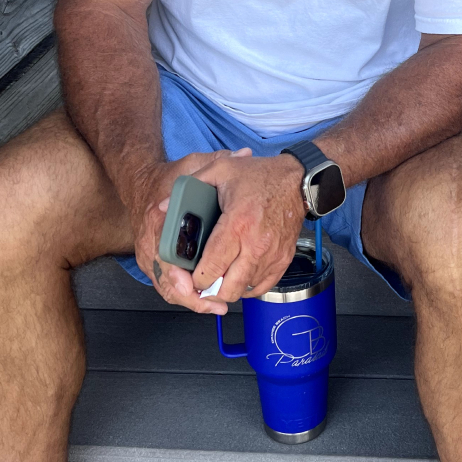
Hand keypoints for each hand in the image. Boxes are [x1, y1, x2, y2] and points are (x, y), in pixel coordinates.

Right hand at [130, 150, 240, 314]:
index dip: (182, 275)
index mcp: (158, 221)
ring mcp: (149, 255)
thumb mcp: (191, 164)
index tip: (199, 285)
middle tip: (216, 304)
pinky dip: (185, 296)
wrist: (140, 183)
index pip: (167, 255)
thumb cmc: (166, 178)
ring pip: (167, 288)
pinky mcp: (153, 262)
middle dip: (191, 297)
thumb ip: (217, 161)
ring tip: (215, 307)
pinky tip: (204, 301)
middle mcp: (150, 242)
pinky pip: (167, 286)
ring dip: (190, 301)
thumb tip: (242, 156)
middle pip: (167, 281)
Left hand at [188, 149, 305, 301]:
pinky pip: (263, 287)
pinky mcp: (284, 259)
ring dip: (230, 288)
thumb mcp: (221, 170)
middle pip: (229, 288)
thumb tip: (164, 205)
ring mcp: (272, 255)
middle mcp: (256, 245)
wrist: (297, 181)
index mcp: (237, 225)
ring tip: (221, 278)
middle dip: (211, 290)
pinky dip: (249, 287)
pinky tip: (240, 277)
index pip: (212, 267)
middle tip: (204, 282)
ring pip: (246, 290)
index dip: (197, 279)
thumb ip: (191, 186)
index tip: (191, 277)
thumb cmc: (261, 175)